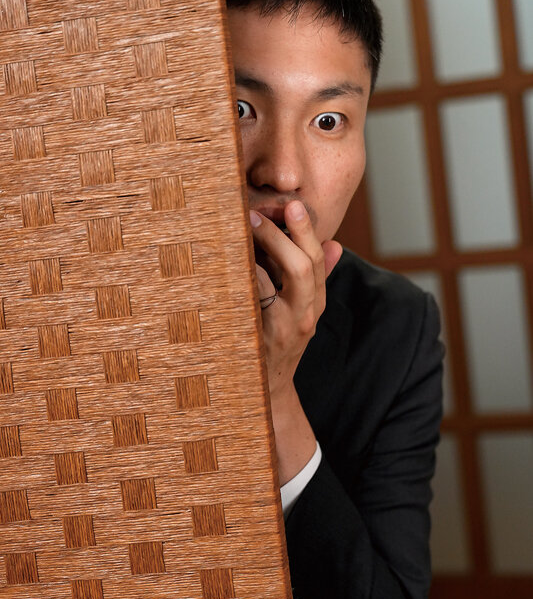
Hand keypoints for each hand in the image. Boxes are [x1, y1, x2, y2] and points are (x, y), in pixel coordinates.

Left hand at [250, 201, 341, 483]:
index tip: (292, 206)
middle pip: (304, 266)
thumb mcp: (303, 312)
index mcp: (316, 303)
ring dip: (263, 249)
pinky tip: (232, 259)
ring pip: (283, 280)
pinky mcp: (264, 336)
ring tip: (244, 227)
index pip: (318, 260)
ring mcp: (286, 327)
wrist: (266, 391)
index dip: (306, 231)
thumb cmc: (279, 344)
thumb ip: (317, 279)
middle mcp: (306, 314)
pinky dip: (247, 275)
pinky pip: (257, 299)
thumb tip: (335, 244)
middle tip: (259, 212)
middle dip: (282, 235)